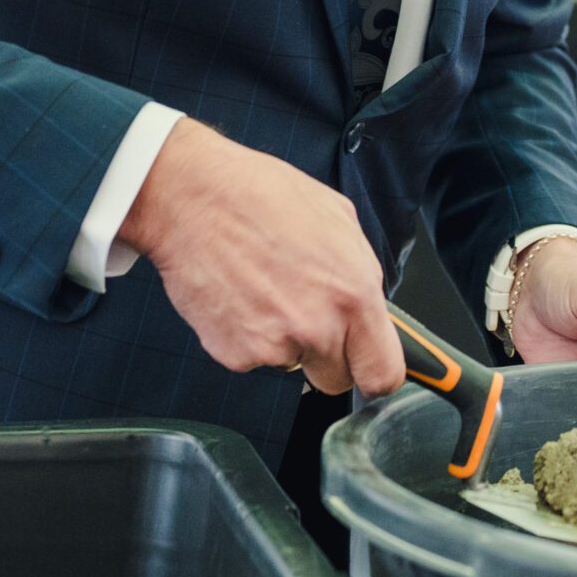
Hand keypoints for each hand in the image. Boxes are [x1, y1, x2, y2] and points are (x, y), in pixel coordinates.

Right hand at [120, 119, 404, 397]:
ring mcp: (275, 347)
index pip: (383, 373)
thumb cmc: (262, 196)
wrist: (194, 198)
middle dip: (324, 355)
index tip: (364, 367)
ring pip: (291, 365)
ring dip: (282, 341)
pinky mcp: (235, 354)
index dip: (373, 374)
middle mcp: (319, 328)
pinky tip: (239, 295)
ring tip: (263, 288)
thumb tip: (367, 304)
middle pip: (335, 380)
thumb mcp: (338, 218)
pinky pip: (252, 359)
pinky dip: (246, 336)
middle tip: (301, 312)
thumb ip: (360, 272)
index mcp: (354, 294)